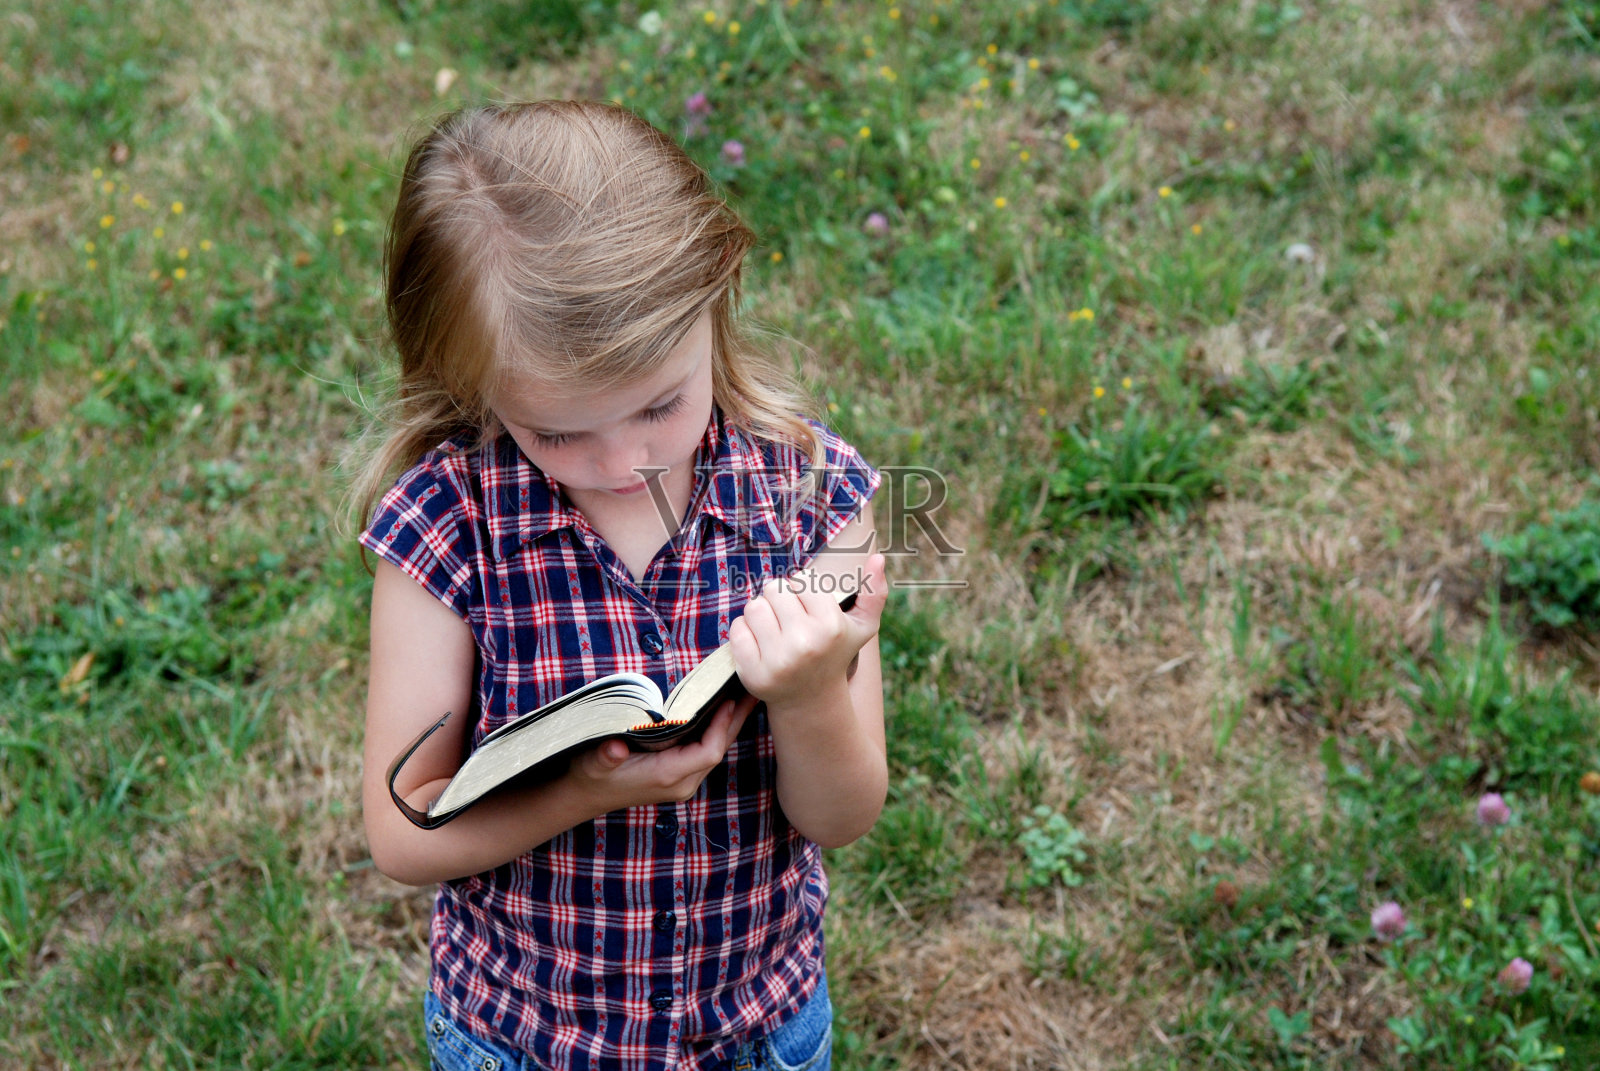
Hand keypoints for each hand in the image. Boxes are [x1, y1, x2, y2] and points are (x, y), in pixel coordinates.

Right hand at [566, 694, 758, 810]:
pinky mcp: (681, 774)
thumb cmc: (591, 776)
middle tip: (753, 691)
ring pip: (715, 749)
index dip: (720, 727)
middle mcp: (682, 782)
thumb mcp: (593, 764)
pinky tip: (724, 711)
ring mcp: (684, 780)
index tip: (727, 701)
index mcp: (667, 777)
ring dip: (729, 724)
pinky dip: (717, 730)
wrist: (585, 796)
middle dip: (735, 721)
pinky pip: (707, 750)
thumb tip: (614, 749)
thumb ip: (606, 756)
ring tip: (745, 696)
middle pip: (719, 749)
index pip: (708, 752)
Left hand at [728, 553, 887, 708]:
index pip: (800, 580)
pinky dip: (744, 631)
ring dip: (760, 613)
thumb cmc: (836, 653)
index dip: (801, 591)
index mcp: (831, 626)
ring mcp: (778, 660)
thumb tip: (879, 558)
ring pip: (753, 606)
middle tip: (788, 618)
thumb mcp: (863, 627)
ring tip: (774, 628)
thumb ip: (875, 592)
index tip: (807, 608)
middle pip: (773, 589)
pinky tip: (760, 643)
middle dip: (779, 599)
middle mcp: (805, 643)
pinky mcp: (754, 673)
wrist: (813, 700)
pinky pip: (736, 629)